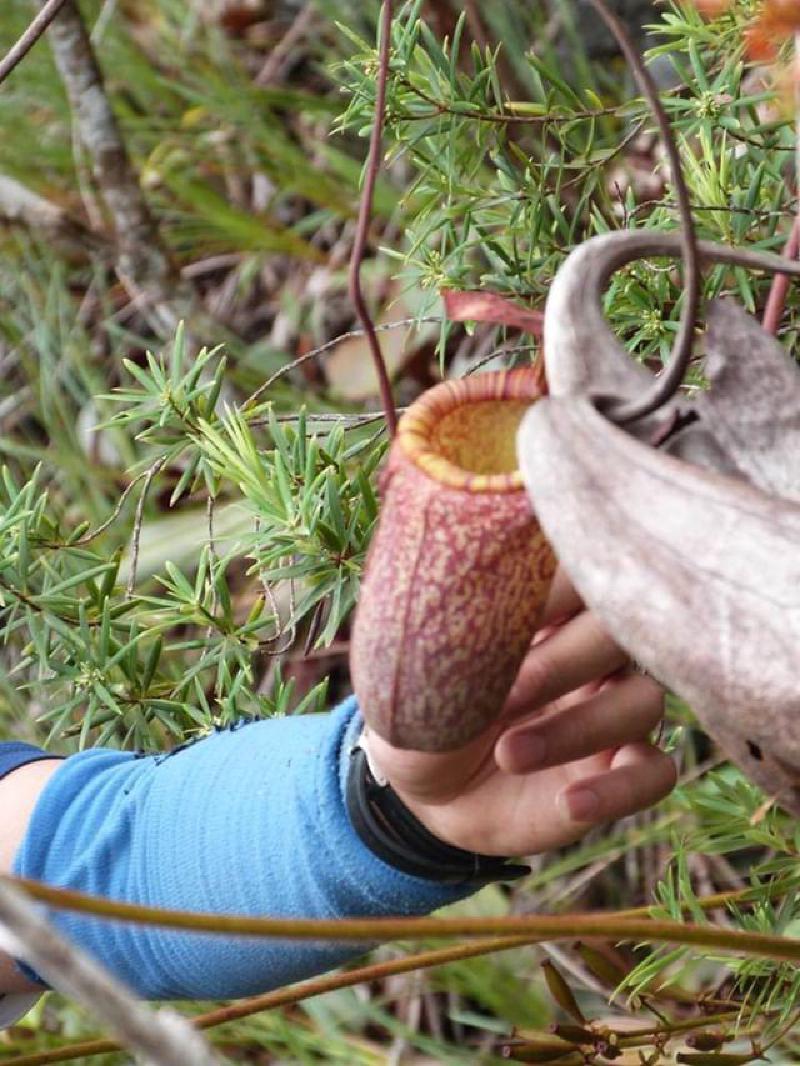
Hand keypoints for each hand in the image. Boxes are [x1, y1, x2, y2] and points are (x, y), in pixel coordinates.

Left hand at [364, 568, 675, 856]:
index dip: (559, 590)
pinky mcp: (621, 771)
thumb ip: (456, 636)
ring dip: (580, 728)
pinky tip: (569, 803)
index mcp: (549, 610)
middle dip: (563, 663)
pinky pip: (656, 774)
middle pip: (620, 634)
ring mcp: (613, 710)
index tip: (513, 614)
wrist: (425, 791)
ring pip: (641, 702)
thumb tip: (479, 604)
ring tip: (508, 755)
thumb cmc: (427, 710)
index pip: (582, 576)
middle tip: (505, 694)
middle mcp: (591, 652)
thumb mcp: (422, 673)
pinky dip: (619, 790)